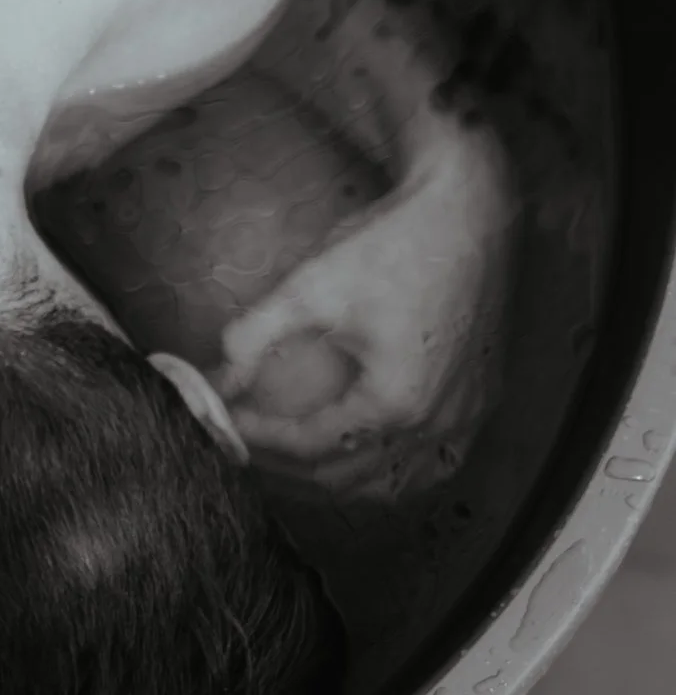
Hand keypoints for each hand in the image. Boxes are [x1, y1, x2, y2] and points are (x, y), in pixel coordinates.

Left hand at [211, 129, 517, 500]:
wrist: (467, 212)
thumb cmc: (392, 246)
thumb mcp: (310, 287)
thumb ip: (254, 336)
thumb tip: (213, 374)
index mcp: (397, 403)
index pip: (310, 446)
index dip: (260, 439)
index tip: (226, 422)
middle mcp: (439, 422)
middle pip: (347, 477)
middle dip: (289, 468)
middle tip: (248, 441)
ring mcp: (467, 416)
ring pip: (393, 483)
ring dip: (336, 477)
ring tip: (290, 453)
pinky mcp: (481, 400)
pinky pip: (431, 461)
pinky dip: (386, 467)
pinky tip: (356, 448)